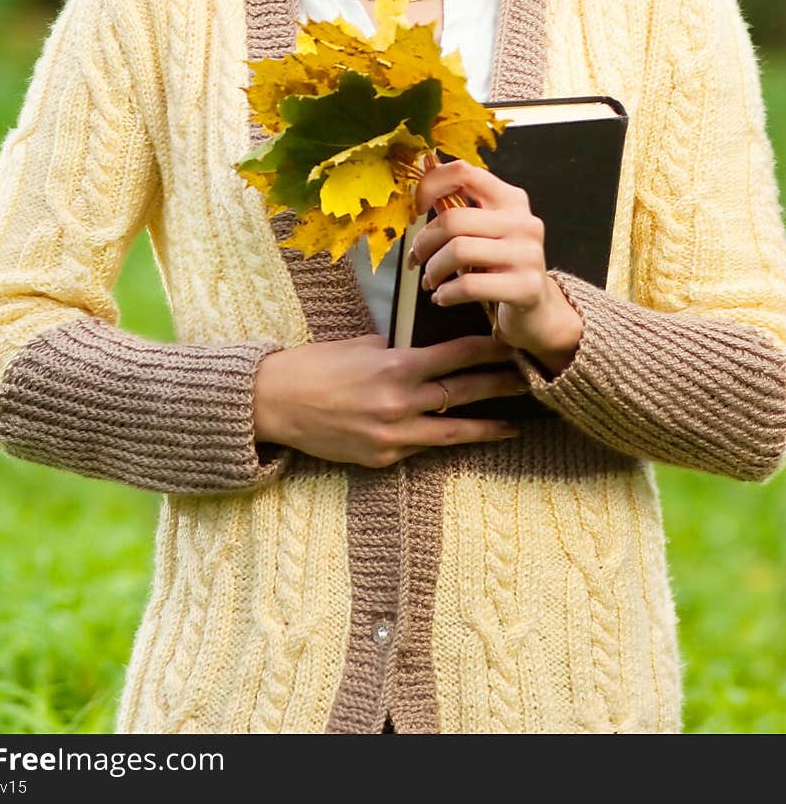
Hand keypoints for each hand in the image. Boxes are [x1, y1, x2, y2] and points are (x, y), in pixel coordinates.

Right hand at [254, 330, 527, 467]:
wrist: (274, 404)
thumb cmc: (314, 365)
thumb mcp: (360, 345)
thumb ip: (397, 350)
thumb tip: (425, 350)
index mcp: (395, 366)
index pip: (457, 355)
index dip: (489, 350)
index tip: (510, 344)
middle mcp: (399, 403)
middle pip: (464, 393)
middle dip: (500, 386)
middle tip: (529, 381)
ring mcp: (392, 435)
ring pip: (454, 432)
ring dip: (487, 426)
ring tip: (514, 425)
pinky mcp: (382, 459)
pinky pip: (421, 448)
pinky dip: (440, 439)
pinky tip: (460, 436)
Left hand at [411, 158, 582, 377]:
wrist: (538, 310)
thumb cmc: (500, 266)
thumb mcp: (482, 232)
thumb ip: (456, 208)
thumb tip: (420, 182)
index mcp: (510, 199)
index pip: (464, 172)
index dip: (430, 186)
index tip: (417, 209)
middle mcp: (522, 221)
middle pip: (454, 219)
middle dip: (424, 242)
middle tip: (416, 259)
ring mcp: (527, 254)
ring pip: (458, 251)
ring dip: (433, 270)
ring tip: (430, 281)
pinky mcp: (526, 287)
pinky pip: (469, 285)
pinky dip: (446, 293)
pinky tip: (443, 297)